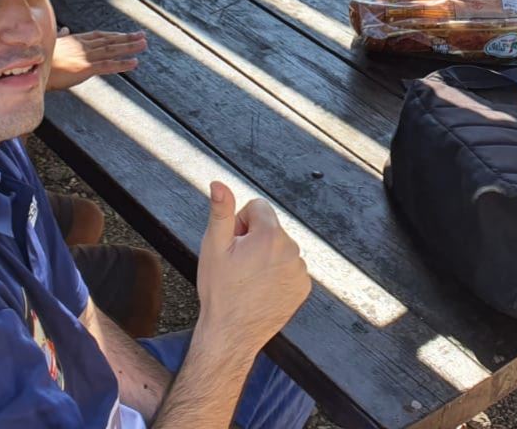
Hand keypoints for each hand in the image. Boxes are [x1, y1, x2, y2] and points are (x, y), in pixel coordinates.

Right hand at [47, 29, 146, 90]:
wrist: (29, 68)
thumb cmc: (38, 59)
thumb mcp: (50, 43)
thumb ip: (61, 37)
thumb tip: (64, 29)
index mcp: (75, 40)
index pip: (99, 35)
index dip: (114, 35)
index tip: (126, 34)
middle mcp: (83, 45)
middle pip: (109, 40)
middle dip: (126, 38)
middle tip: (142, 35)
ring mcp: (85, 56)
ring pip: (112, 50)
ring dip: (129, 47)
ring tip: (143, 44)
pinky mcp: (85, 68)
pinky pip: (107, 65)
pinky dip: (122, 63)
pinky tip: (134, 62)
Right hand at [194, 182, 310, 354]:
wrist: (231, 334)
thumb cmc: (219, 290)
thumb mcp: (213, 247)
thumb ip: (220, 211)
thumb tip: (219, 183)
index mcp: (269, 235)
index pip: (257, 207)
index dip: (240, 222)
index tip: (233, 244)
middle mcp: (291, 249)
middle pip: (269, 227)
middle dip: (253, 238)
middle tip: (238, 264)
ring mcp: (300, 270)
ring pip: (280, 247)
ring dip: (266, 256)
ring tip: (249, 279)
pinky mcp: (303, 287)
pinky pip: (290, 267)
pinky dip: (277, 273)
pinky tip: (262, 288)